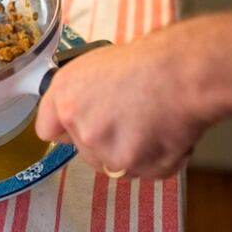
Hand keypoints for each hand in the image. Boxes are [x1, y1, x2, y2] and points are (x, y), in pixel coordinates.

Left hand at [36, 23, 222, 178]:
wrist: (185, 73)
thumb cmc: (151, 60)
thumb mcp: (101, 64)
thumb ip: (84, 93)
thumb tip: (86, 107)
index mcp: (66, 96)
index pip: (47, 129)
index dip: (65, 127)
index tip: (77, 124)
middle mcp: (81, 127)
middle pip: (85, 150)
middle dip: (106, 140)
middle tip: (130, 115)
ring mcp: (107, 152)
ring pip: (116, 164)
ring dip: (133, 151)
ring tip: (153, 119)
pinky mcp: (136, 167)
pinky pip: (147, 170)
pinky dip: (160, 157)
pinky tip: (167, 130)